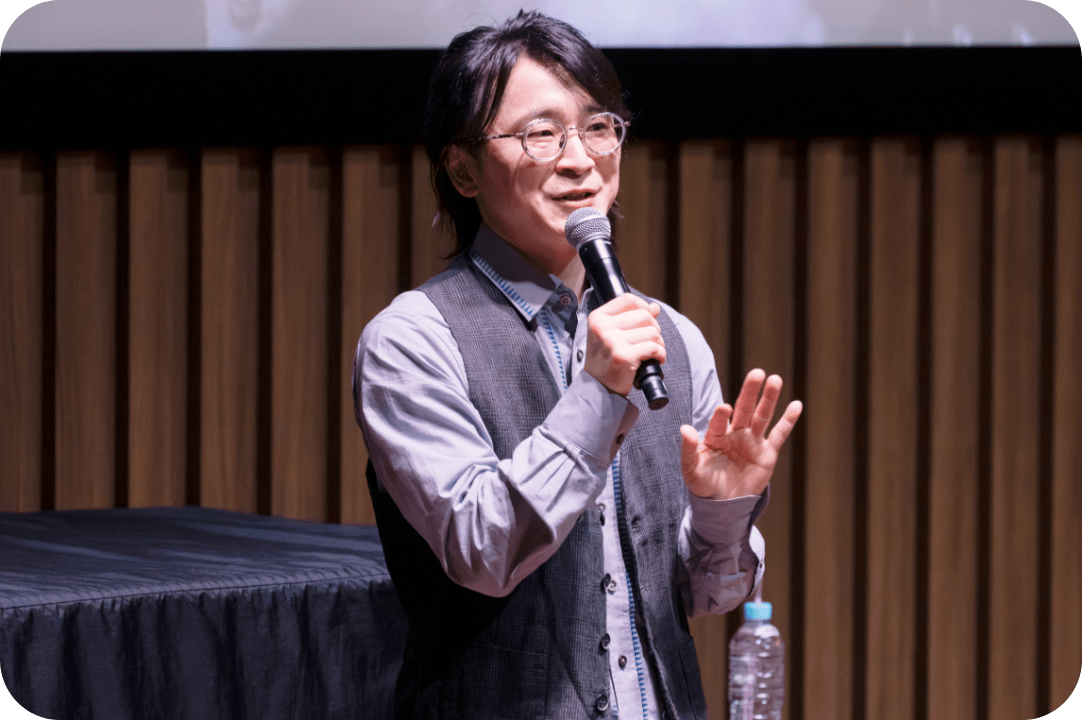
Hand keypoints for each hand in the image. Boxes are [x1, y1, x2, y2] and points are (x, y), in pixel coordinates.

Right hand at [583, 294, 665, 396]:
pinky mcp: (623, 356)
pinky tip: (656, 360)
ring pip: (652, 332)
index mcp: (597, 318)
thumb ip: (631, 319)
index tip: (649, 317)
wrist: (597, 388)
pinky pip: (654, 348)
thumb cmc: (606, 360)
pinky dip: (661, 354)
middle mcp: (602, 327)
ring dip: (659, 343)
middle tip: (651, 341)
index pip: (628, 299)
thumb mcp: (611, 335)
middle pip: (644, 315)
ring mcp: (612, 341)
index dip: (644, 306)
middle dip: (654, 328)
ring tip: (652, 353)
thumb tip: (654, 307)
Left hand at [680, 369, 802, 499]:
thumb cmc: (705, 484)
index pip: (719, 421)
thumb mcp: (691, 470)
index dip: (722, 415)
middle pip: (744, 409)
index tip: (725, 408)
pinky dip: (788, 420)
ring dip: (769, 399)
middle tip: (757, 373)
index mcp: (715, 435)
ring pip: (762, 416)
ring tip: (775, 379)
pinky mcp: (767, 453)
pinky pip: (779, 435)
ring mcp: (752, 441)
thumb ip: (688, 449)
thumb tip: (684, 428)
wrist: (724, 504)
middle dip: (750, 392)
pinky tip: (796, 405)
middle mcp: (735, 433)